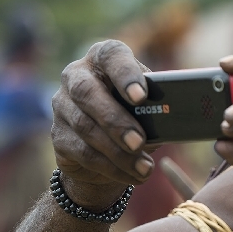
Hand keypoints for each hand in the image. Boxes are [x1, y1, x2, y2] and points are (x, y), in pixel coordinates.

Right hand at [51, 40, 154, 209]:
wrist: (108, 149)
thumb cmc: (137, 115)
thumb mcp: (148, 105)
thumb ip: (156, 104)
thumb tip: (173, 116)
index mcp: (104, 58)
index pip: (111, 56)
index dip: (125, 74)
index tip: (141, 96)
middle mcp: (77, 76)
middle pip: (88, 92)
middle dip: (116, 120)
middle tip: (139, 142)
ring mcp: (62, 106)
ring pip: (85, 127)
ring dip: (117, 152)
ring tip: (144, 168)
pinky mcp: (59, 136)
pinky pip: (82, 152)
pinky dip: (110, 167)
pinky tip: (132, 175)